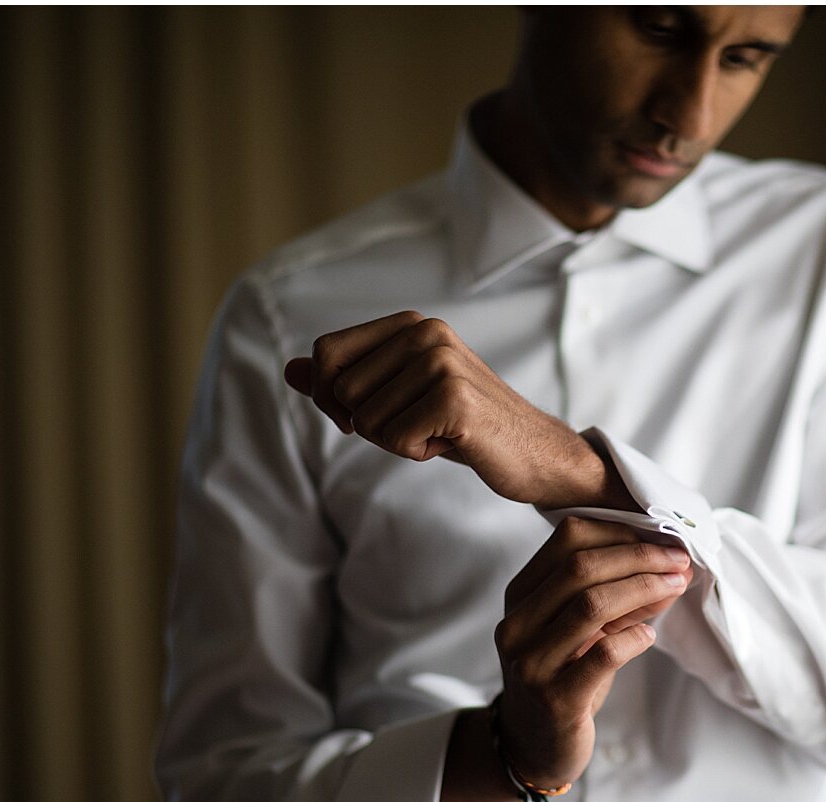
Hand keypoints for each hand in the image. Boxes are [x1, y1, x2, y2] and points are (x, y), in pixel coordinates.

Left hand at [283, 311, 633, 509]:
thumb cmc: (463, 425)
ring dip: (398, 440)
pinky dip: (419, 453)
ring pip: (367, 420)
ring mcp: (442, 362)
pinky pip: (396, 440)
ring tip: (440, 431)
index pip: (327, 355)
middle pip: (342, 392)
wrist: (534, 452)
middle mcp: (426, 331)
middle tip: (422, 423)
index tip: (372, 414)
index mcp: (411, 323)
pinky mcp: (454, 398)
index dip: (334, 397)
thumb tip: (291, 371)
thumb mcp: (399, 397)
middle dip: (373, 423)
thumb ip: (346, 381)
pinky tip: (454, 442)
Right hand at [492, 517, 695, 788]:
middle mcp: (517, 624)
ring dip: (643, 589)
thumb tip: (670, 567)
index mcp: (521, 595)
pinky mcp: (554, 698)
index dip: (620, 532)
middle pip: (580, 567)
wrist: (533, 746)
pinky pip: (603, 654)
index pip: (567, 538)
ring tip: (675, 587)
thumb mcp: (587, 632)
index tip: (662, 538)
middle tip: (678, 560)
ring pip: (591, 604)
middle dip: (639, 557)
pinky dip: (634, 637)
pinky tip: (649, 635)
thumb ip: (621, 599)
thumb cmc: (565, 679)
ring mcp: (531, 662)